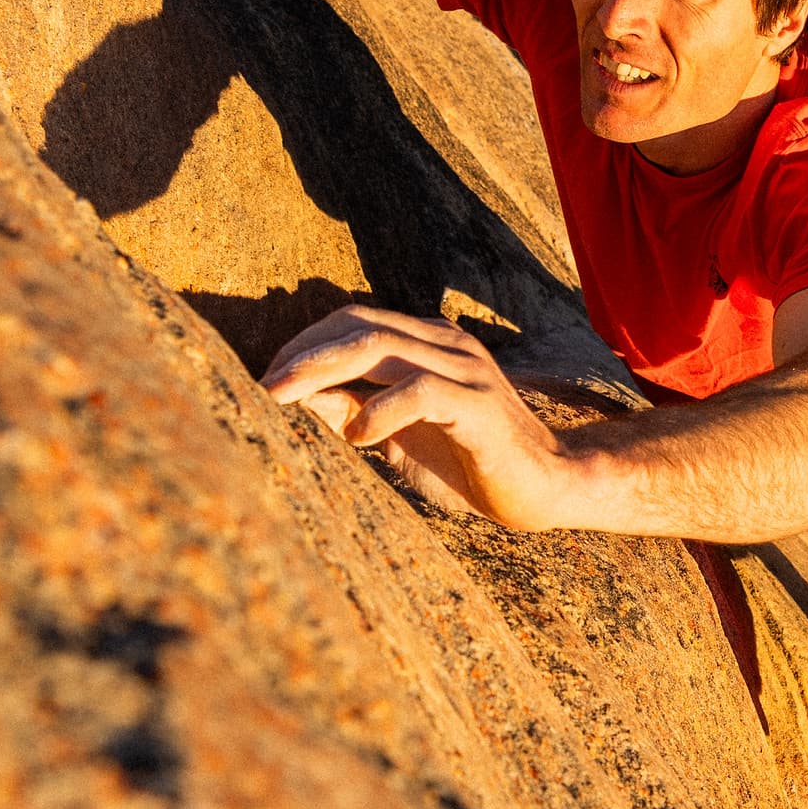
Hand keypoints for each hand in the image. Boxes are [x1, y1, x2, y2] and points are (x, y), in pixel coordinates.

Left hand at [263, 305, 575, 527]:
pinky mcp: (478, 403)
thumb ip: (352, 410)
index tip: (266, 380)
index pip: (354, 320)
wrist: (545, 488)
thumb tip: (295, 397)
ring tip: (281, 400)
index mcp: (428, 343)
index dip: (305, 344)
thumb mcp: (396, 438)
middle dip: (302, 354)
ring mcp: (465, 368)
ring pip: (380, 347)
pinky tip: (358, 436)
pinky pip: (419, 391)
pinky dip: (379, 409)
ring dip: (322, 371)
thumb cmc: (468, 465)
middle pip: (359, 326)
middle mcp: (446, 343)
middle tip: (262, 387)